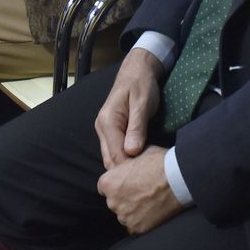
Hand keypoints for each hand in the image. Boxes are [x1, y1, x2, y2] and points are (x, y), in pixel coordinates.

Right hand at [94, 48, 164, 169]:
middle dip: (127, 171)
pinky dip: (126, 159)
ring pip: (111, 157)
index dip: (130, 168)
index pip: (115, 154)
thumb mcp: (142, 104)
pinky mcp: (111, 131)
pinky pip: (115, 150)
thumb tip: (131, 151)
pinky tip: (140, 164)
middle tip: (147, 179)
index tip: (146, 177)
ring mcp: (104, 130)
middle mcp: (102, 128)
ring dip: (126, 167)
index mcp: (107, 122)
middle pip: (110, 159)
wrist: (137, 70)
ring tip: (144, 174)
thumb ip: (137, 127)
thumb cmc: (142, 84)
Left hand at [97, 147, 182, 234]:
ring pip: (125, 215)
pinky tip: (154, 211)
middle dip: (124, 198)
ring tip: (150, 202)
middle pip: (114, 202)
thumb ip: (125, 163)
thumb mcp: (137, 154)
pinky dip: (143, 221)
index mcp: (108, 182)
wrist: (178, 179)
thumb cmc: (159, 163)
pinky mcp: (137, 228)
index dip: (117, 185)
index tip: (129, 184)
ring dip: (133, 210)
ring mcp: (124, 217)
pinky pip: (136, 226)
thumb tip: (125, 163)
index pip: (105, 187)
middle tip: (142, 192)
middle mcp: (112, 202)